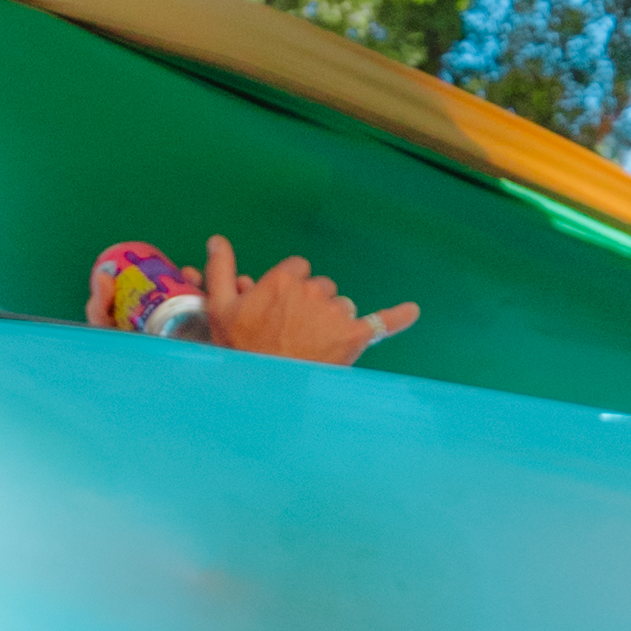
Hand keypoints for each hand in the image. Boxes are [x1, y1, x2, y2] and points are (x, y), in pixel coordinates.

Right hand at [206, 241, 416, 365]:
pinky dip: (398, 317)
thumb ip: (221, 270)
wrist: (260, 391)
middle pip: (321, 287)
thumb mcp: (219, 309)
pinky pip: (382, 322)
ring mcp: (335, 314)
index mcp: (283, 280)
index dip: (290, 288)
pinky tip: (412, 310)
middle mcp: (312, 291)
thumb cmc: (240, 351)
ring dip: (334, 320)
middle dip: (312, 304)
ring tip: (314, 346)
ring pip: (342, 306)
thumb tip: (217, 239)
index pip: (298, 269)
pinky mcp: (354, 337)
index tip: (280, 307)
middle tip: (295, 331)